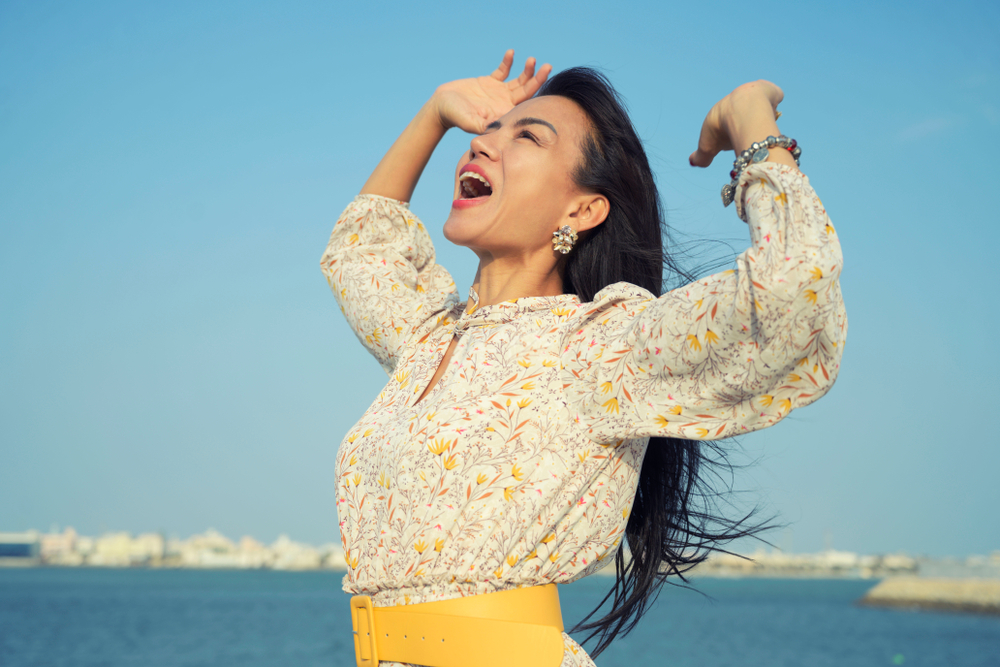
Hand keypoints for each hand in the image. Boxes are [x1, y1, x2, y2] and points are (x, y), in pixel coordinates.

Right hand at [433, 50, 551, 133]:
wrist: (441, 106)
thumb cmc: (454, 116)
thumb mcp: (469, 122)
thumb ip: (483, 126)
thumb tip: (497, 131)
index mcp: (504, 114)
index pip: (525, 104)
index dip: (535, 93)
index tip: (543, 81)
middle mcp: (504, 103)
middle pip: (526, 90)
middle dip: (537, 79)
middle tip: (548, 66)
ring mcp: (498, 92)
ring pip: (518, 80)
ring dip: (526, 70)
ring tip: (532, 59)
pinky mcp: (490, 82)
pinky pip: (503, 70)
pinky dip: (508, 62)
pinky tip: (511, 53)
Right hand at [689, 80, 784, 167]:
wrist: (743, 110)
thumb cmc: (723, 126)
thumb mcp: (707, 145)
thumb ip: (701, 156)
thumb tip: (693, 162)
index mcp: (726, 107)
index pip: (729, 118)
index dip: (731, 129)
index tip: (733, 140)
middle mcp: (741, 98)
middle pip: (746, 112)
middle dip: (748, 123)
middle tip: (750, 137)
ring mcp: (757, 94)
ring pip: (761, 107)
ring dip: (762, 117)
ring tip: (763, 130)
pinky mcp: (773, 93)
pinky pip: (775, 98)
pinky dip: (774, 106)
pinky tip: (775, 116)